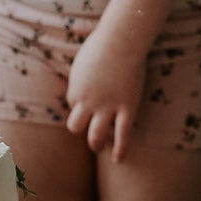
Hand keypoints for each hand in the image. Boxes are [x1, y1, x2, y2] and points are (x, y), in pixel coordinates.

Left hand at [65, 25, 147, 161]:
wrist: (122, 40)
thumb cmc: (103, 44)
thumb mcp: (83, 62)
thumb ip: (81, 77)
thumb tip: (84, 84)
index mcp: (75, 90)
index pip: (73, 106)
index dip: (81, 105)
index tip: (91, 99)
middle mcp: (88, 103)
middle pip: (76, 126)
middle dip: (81, 129)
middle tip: (88, 131)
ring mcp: (107, 107)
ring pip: (96, 136)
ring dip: (96, 143)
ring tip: (99, 147)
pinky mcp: (127, 108)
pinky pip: (123, 135)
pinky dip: (120, 149)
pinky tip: (118, 160)